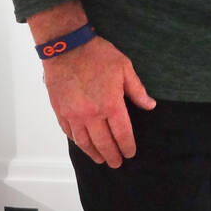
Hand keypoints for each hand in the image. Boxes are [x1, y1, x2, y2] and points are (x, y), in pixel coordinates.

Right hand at [43, 35, 155, 166]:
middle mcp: (92, 115)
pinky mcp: (60, 111)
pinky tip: (83, 144)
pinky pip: (69, 132)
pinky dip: (77, 141)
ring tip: (100, 159)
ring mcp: (73, 115)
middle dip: (112, 155)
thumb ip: (137, 90)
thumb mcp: (124, 68)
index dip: (127, 146)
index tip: (130, 153)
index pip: (122, 134)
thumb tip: (150, 106)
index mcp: (111, 105)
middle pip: (103, 143)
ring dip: (93, 153)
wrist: (66, 47)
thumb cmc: (97, 54)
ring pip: (84, 142)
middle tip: (116, 164)